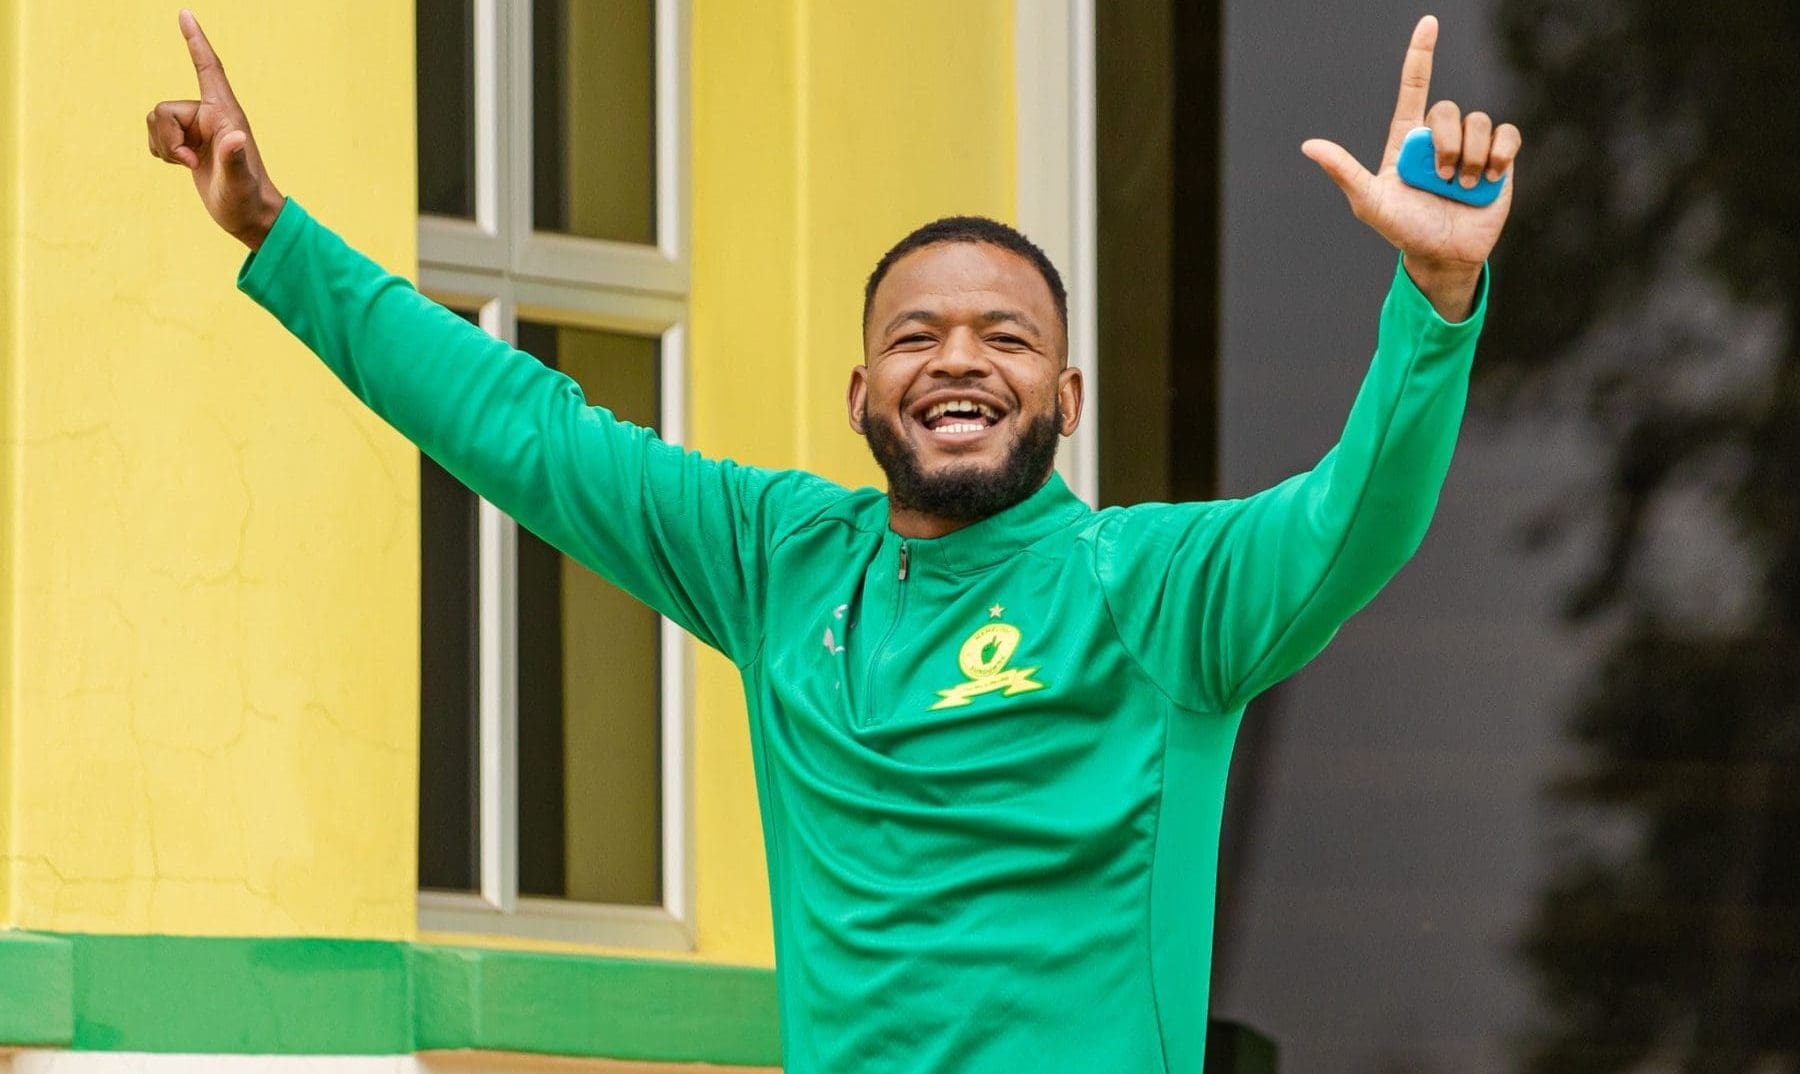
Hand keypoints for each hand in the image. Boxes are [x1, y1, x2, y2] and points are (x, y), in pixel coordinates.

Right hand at [146, 10, 284, 249]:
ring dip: (163, 147)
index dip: (196, 41)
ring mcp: (197, 128)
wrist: (248, 216)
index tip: (185, 14)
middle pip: (162, 109)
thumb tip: (234, 137)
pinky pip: (154, 135)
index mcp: (224, 113)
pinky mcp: (187, 142)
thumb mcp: (238, 182)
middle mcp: (210, 115)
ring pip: (154, 120)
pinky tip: (182, 164)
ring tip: (188, 164)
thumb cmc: (247, 199)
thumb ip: (234, 158)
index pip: (208, 68)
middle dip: (166, 138)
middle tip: (188, 161)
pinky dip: (160, 152)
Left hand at [1301, 16, 1521, 319]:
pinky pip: (1507, 134)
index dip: (1421, 53)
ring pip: (1479, 122)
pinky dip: (1501, 154)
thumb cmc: (1403, 228)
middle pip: (1446, 110)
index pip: (1414, 87)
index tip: (1428, 22)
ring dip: (1471, 158)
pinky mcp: (1500, 157)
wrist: (1443, 254)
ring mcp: (1471, 145)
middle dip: (1445, 145)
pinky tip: (1491, 177)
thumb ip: (1344, 172)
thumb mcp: (1369, 202)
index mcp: (1407, 138)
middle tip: (1440, 180)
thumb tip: (1309, 145)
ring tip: (1462, 187)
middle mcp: (1439, 136)